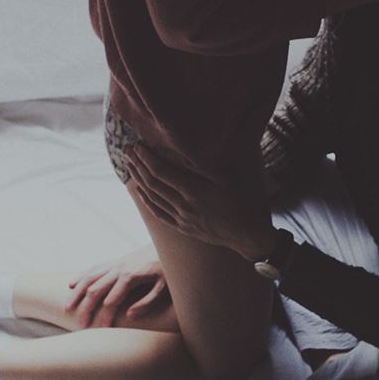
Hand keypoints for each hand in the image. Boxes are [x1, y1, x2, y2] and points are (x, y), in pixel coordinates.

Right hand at [65, 244, 167, 327]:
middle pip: (95, 290)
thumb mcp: (164, 288)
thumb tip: (129, 316)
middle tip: (81, 326)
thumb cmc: (168, 269)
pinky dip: (82, 276)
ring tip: (67, 307)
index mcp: (130, 276)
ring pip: (90, 278)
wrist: (168, 245)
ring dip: (77, 293)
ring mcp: (115, 263)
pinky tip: (72, 284)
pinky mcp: (116, 261)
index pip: (112, 301)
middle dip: (86, 308)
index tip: (103, 330)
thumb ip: (147, 303)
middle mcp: (119, 268)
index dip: (106, 317)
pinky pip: (94, 268)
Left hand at [126, 146, 276, 261]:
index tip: (137, 145)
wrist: (251, 237)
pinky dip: (147, 201)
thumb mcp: (235, 177)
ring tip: (130, 166)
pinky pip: (159, 213)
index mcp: (195, 191)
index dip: (147, 157)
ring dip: (139, 180)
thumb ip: (212, 161)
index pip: (162, 171)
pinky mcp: (185, 228)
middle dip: (138, 165)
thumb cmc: (248, 201)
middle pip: (153, 183)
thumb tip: (195, 143)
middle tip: (127, 150)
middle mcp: (185, 206)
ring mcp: (183, 219)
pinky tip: (140, 192)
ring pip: (153, 198)